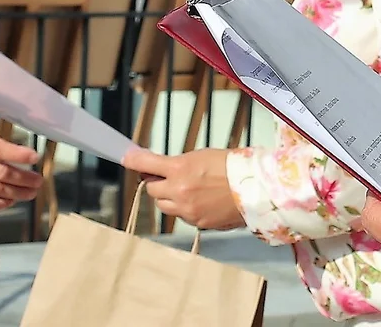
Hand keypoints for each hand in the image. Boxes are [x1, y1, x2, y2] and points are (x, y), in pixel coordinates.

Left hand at [122, 148, 243, 229]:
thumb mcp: (200, 156)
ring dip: (167, 197)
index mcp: (179, 169)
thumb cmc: (231, 166)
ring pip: (163, 206)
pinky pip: (180, 216)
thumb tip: (160, 168)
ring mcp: (187, 210)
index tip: (125, 158)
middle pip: (151, 189)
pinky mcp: (197, 223)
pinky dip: (184, 209)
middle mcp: (179, 191)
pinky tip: (199, 200)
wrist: (255, 188)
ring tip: (186, 189)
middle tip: (166, 176)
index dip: (132, 161)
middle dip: (156, 182)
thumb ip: (177, 164)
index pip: (145, 164)